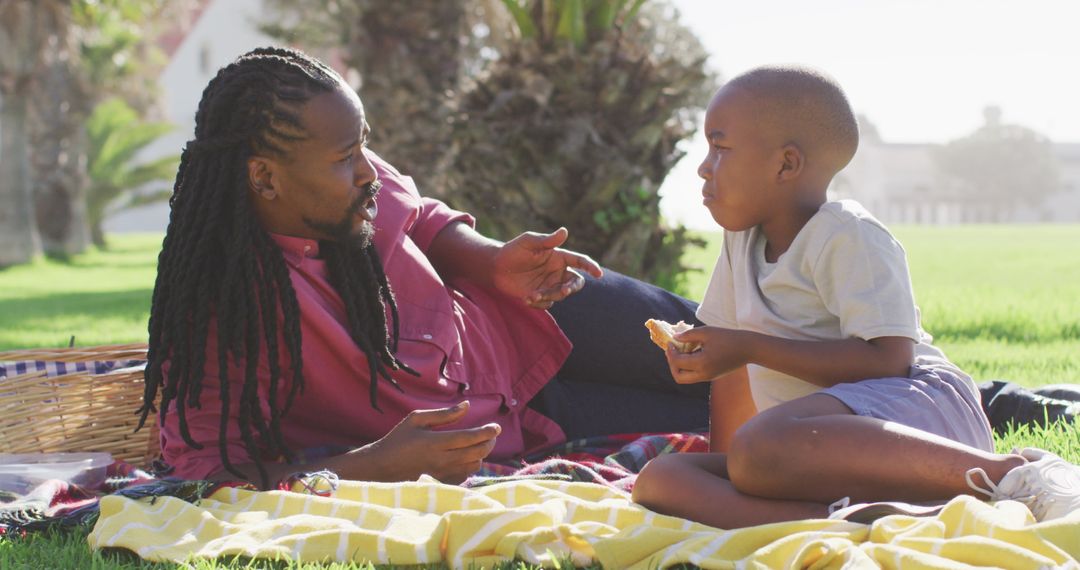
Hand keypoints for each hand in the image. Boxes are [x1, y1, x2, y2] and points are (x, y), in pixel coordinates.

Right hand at [357, 401, 500, 483]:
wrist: (383, 467)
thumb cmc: (399, 439)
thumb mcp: (417, 419)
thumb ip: (444, 414)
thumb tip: (466, 406)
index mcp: (435, 442)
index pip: (469, 438)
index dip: (486, 432)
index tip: (496, 427)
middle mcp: (441, 460)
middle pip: (476, 452)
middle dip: (489, 442)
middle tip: (492, 433)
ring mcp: (442, 474)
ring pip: (474, 465)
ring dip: (482, 454)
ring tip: (480, 443)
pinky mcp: (442, 482)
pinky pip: (466, 475)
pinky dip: (472, 465)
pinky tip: (468, 456)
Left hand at [491, 227, 602, 308]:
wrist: (495, 267)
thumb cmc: (513, 250)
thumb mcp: (529, 242)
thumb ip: (547, 240)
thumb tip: (564, 231)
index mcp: (559, 257)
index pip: (580, 261)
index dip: (591, 266)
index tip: (599, 274)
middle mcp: (557, 272)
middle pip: (575, 282)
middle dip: (571, 288)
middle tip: (564, 291)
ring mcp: (549, 285)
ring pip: (560, 295)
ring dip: (548, 296)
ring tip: (531, 295)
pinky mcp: (540, 296)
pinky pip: (547, 303)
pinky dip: (539, 303)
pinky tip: (526, 298)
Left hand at [665, 326, 749, 383]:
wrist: (748, 348)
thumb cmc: (728, 337)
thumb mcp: (706, 332)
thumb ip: (688, 335)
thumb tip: (674, 338)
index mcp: (701, 363)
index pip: (677, 362)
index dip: (670, 352)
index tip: (670, 342)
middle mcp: (704, 374)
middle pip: (678, 377)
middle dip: (672, 364)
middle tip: (673, 351)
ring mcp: (708, 377)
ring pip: (686, 378)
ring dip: (680, 366)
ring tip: (682, 351)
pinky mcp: (712, 376)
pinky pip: (694, 375)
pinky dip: (689, 367)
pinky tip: (692, 353)